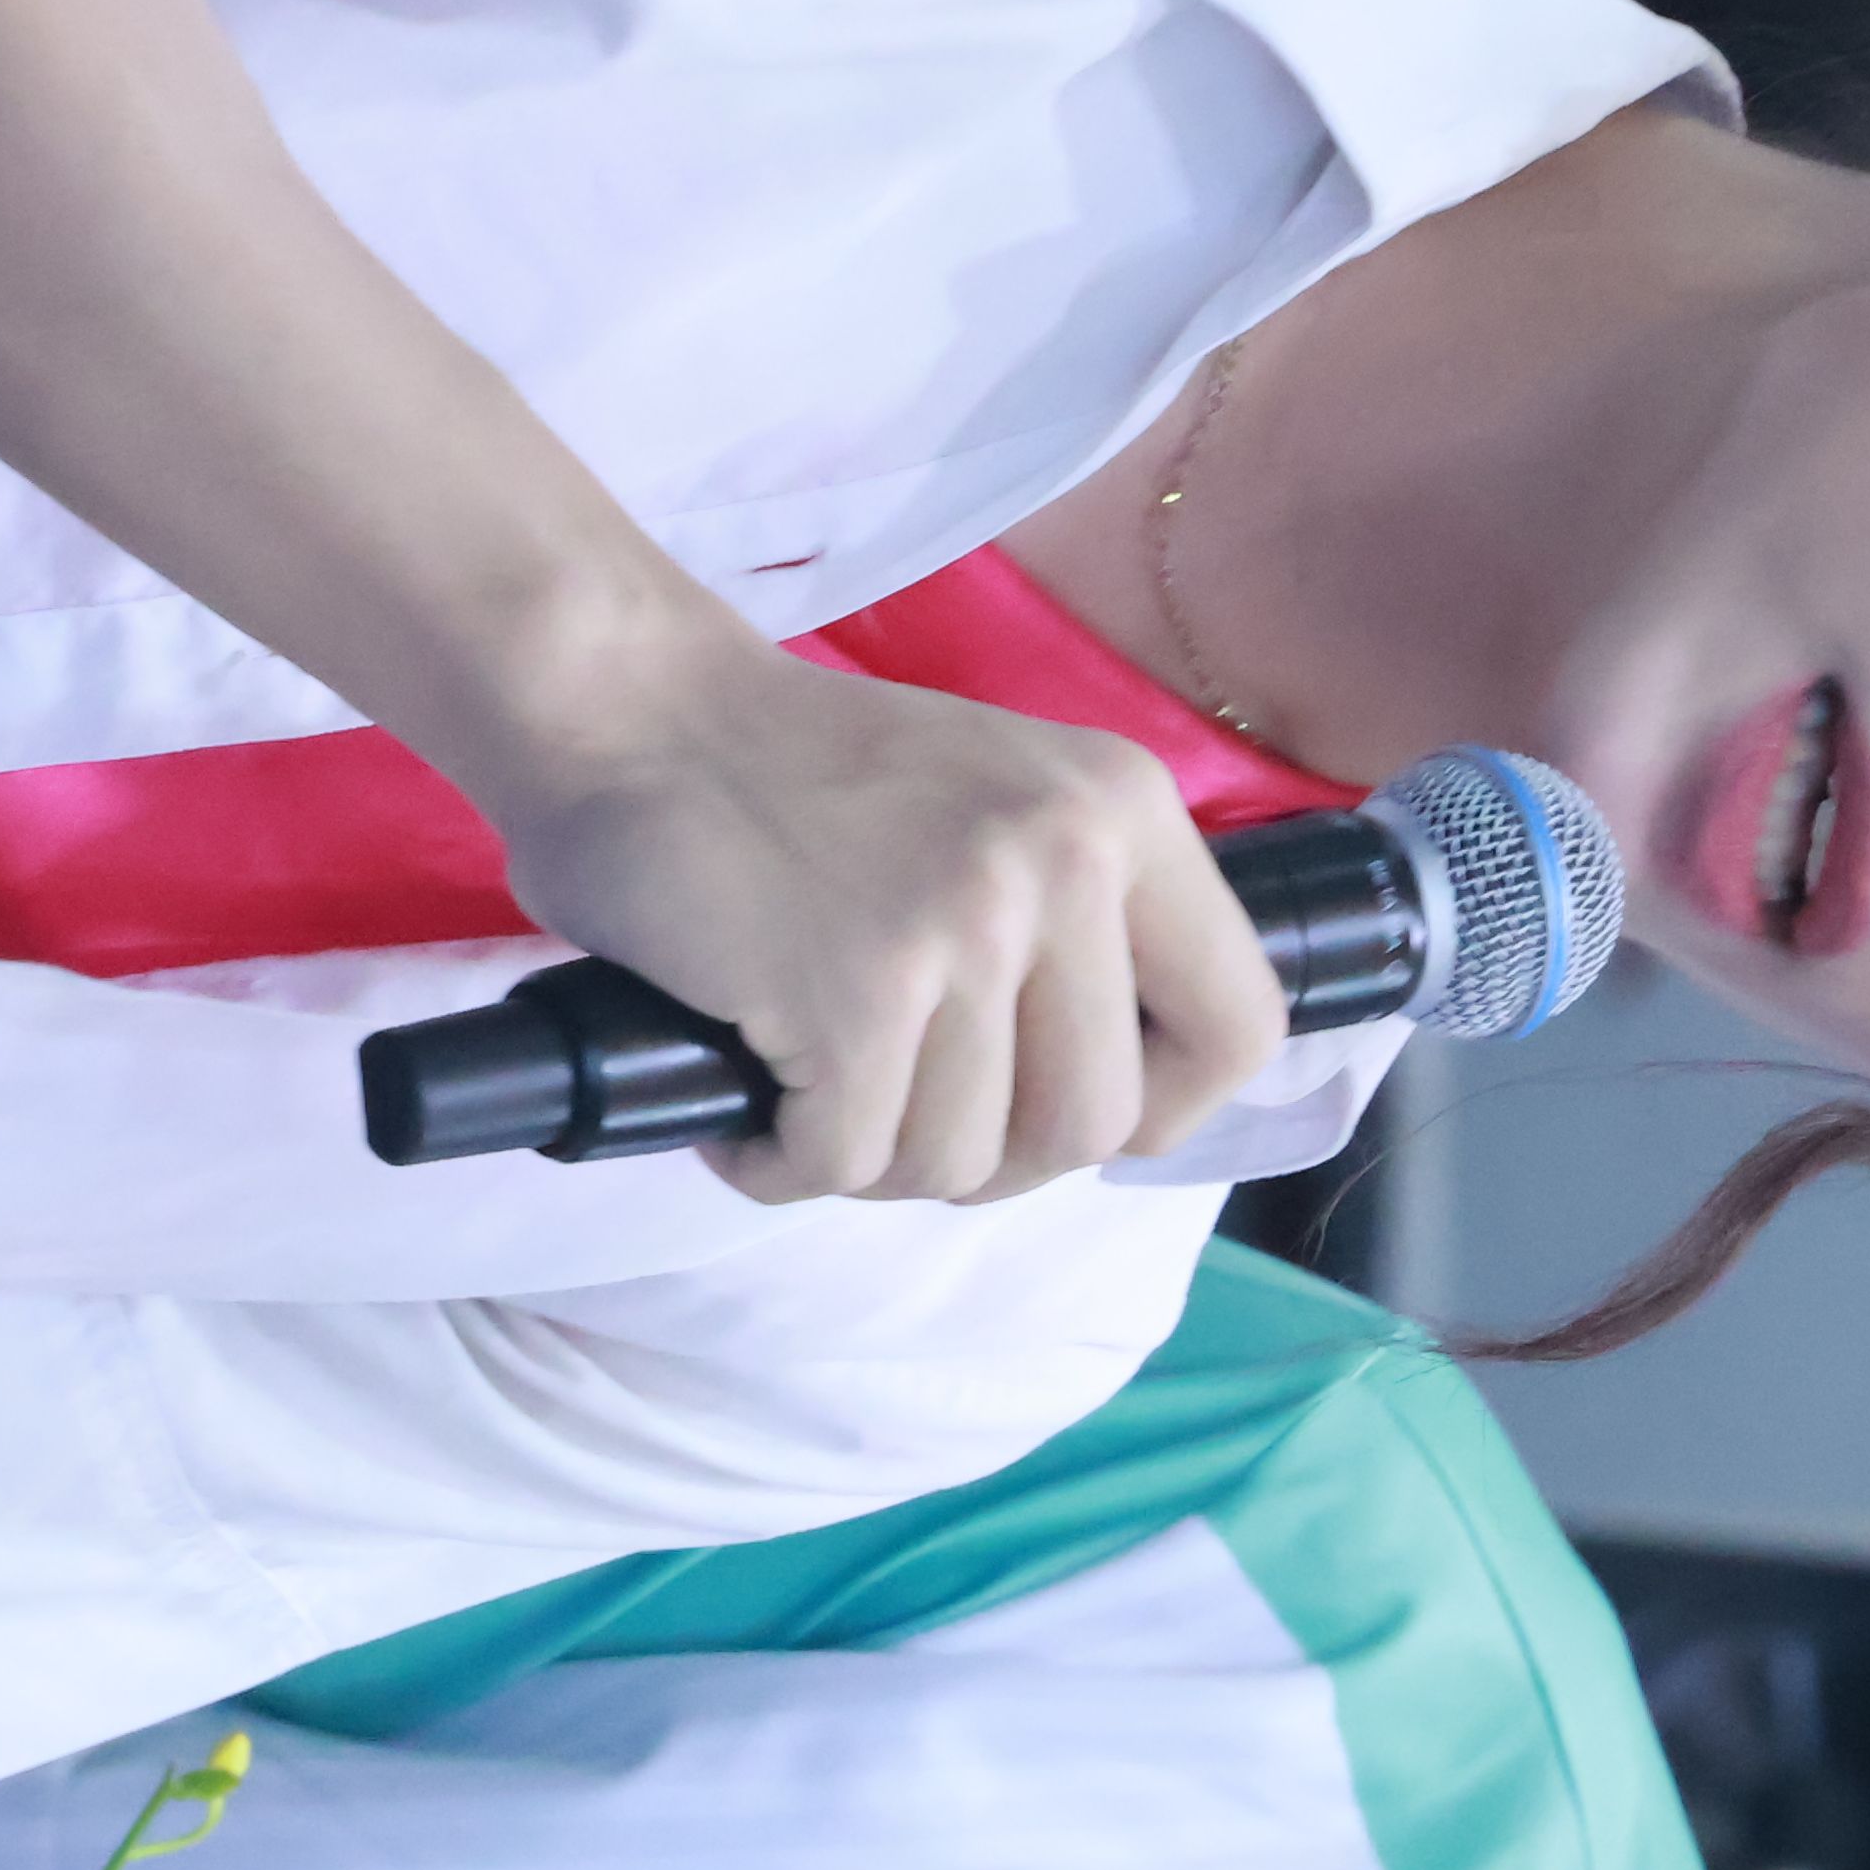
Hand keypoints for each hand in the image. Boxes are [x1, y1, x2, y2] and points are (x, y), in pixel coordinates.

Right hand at [477, 641, 1287, 1205]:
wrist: (629, 704)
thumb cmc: (792, 775)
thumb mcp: (999, 805)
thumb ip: (1077, 925)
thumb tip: (1118, 1114)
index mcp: (1125, 812)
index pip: (1240, 1025)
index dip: (1160, 1106)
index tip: (1061, 1105)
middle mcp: (1066, 861)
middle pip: (1091, 1127)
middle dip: (987, 1155)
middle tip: (891, 1109)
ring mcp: (965, 925)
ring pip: (960, 1161)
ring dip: (867, 1158)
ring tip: (800, 1083)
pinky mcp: (855, 994)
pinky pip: (843, 1164)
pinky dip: (776, 1163)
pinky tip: (741, 1105)